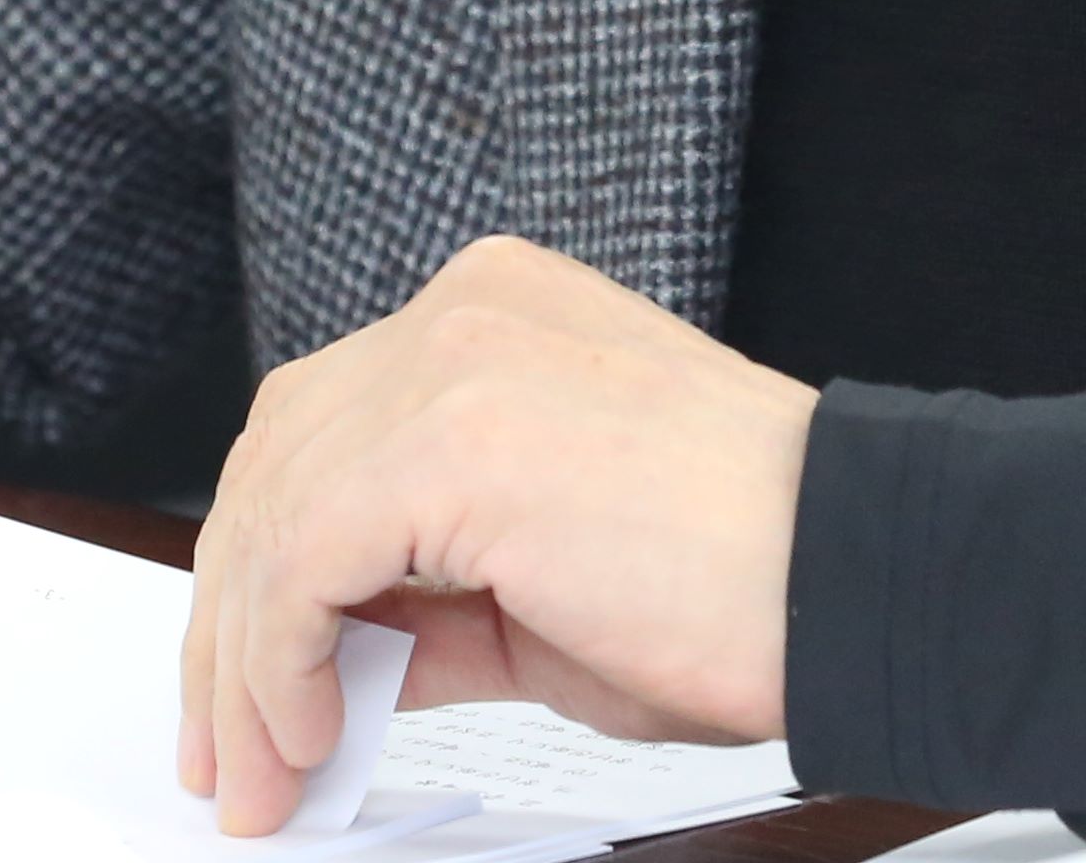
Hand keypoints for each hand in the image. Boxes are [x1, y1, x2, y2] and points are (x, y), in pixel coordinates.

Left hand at [178, 236, 814, 836]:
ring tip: (265, 776)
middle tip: (230, 758)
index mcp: (496, 315)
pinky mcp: (451, 433)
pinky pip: (300, 558)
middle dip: (232, 627)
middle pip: (274, 461)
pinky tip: (316, 732)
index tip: (244, 696)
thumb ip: (432, 603)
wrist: (855, 576)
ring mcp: (456, 356)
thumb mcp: (545, 594)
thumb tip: (331, 666)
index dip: (262, 572)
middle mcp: (465, 310)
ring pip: (269, 513)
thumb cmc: (744, 587)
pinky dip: (279, 662)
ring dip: (244, 670)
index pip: (321, 431)